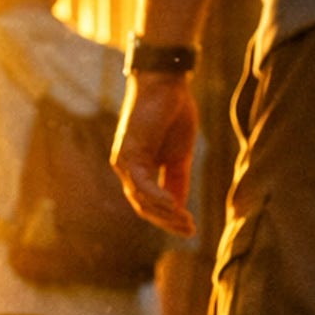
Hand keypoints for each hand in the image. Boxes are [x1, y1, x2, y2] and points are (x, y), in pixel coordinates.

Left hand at [111, 74, 198, 238]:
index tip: (190, 229)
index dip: (169, 219)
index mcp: (138, 171)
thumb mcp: (180, 156)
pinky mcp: (127, 154)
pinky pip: (141, 184)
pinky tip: (174, 206)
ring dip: (165, 213)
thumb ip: (177, 181)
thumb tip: (179, 209)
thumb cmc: (173, 113)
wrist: (167, 82)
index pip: (150, 205)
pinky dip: (157, 196)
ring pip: (141, 200)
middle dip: (167, 222)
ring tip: (186, 221)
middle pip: (144, 208)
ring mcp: (123, 163)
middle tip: (190, 231)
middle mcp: (126, 169)